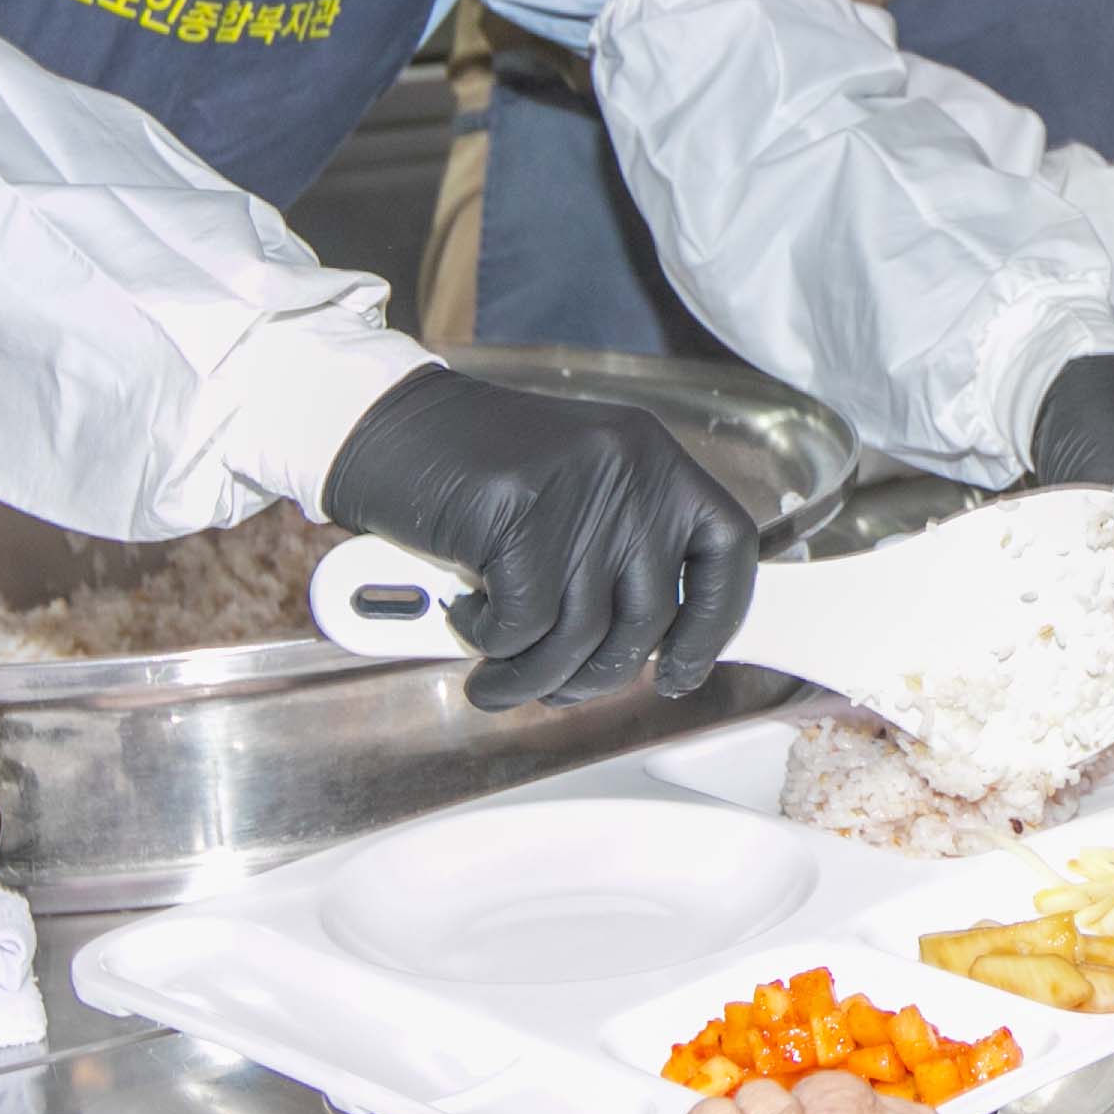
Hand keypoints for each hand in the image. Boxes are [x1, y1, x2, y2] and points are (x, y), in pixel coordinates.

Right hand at [321, 366, 761, 707]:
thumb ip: (616, 552)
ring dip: (533, 678)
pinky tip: (467, 623)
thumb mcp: (574, 495)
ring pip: (579, 637)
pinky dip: (489, 646)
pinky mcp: (518, 517)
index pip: (727, 552)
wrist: (385, 425)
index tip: (681, 670)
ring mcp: (577, 492)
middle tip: (554, 687)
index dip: (713, 624)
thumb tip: (655, 649)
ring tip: (496, 680)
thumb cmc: (475, 475)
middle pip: (648, 618)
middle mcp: (631, 470)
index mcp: (656, 461)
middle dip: (597, 675)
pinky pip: (521, 628)